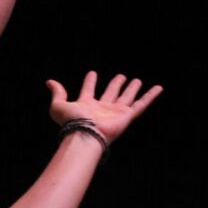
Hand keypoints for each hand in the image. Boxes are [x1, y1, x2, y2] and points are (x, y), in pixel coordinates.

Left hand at [45, 71, 162, 143]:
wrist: (85, 134)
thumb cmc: (71, 122)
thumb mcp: (59, 105)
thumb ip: (57, 93)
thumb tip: (49, 82)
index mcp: (87, 105)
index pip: (89, 91)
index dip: (90, 82)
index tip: (92, 73)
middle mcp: (102, 109)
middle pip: (111, 94)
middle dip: (115, 85)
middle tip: (121, 76)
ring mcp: (116, 113)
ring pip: (127, 98)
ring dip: (132, 89)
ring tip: (137, 80)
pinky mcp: (127, 117)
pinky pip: (141, 105)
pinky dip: (150, 96)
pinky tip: (158, 88)